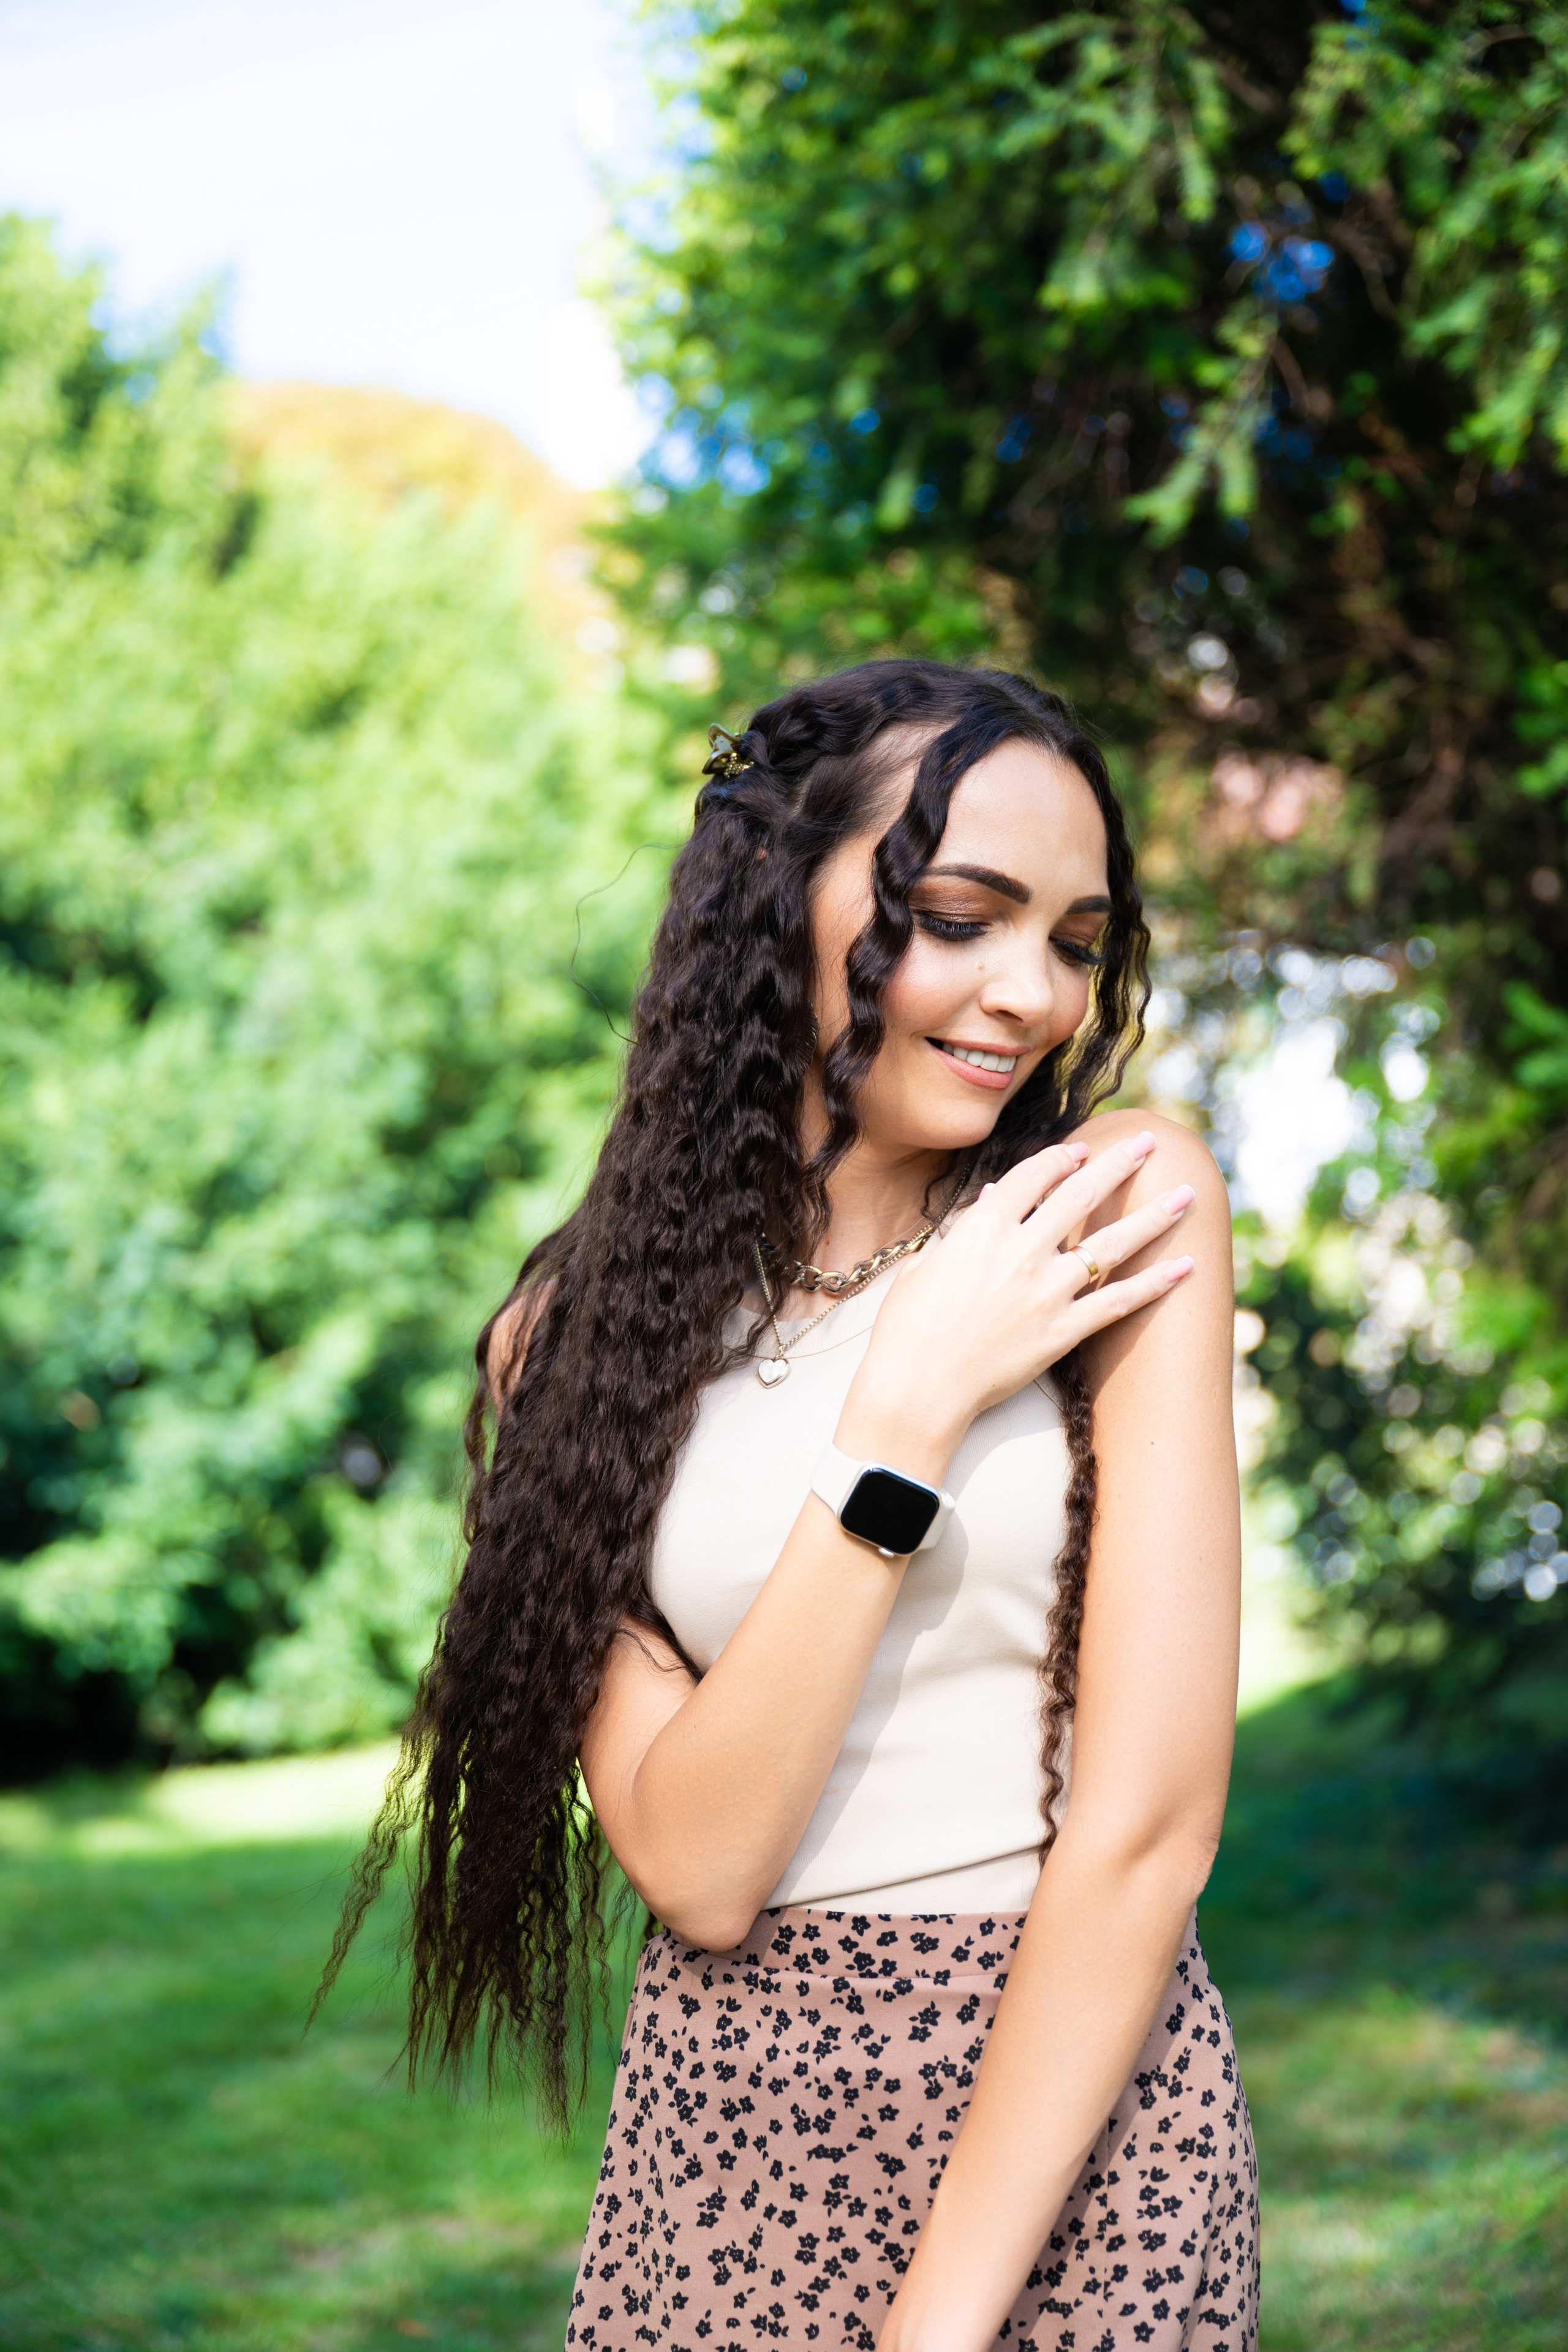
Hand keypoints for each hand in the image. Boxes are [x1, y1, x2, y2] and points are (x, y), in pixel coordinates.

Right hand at [838, 1129, 1193, 1471]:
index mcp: (982, 1228)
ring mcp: (1047, 1291)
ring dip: (1154, 1216)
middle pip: (1082, 1195)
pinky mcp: (1063, 1332)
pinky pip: (1118, 1302)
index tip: (1081, 1149)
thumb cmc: (908, 1327)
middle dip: (1120, 1163)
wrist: (918, 1386)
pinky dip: (1155, 1285)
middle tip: (1149, 1142)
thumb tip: (987, 1203)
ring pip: (1113, 1244)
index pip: (1033, 1176)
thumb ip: (962, 1231)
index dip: (1061, 1157)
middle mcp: (1022, 1251)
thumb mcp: (926, 1264)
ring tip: (1187, 1195)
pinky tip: (1187, 1268)